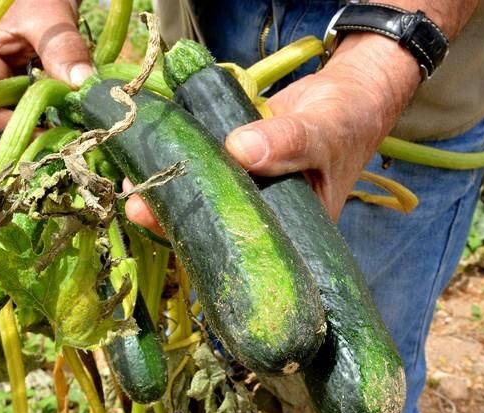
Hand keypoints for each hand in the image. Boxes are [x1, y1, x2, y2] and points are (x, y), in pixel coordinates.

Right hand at [0, 0, 93, 159]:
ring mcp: (16, 104)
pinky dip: (59, 140)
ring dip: (42, 148)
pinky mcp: (41, 110)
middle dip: (22, 148)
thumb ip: (62, 47)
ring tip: (72, 146)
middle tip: (60, 149)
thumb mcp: (49, 16)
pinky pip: (44, 134)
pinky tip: (79, 139)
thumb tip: (82, 83)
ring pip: (17, 143)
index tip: (39, 133)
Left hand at [126, 33, 421, 232]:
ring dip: (172, 192)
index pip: (246, 249)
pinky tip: (151, 159)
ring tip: (135, 190)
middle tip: (140, 209)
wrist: (347, 92)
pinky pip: (206, 166)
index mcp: (291, 232)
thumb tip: (239, 151)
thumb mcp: (324, 132)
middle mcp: (264, 218)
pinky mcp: (234, 162)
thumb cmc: (348, 122)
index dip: (210, 245)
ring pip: (206, 197)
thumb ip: (288, 142)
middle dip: (177, 220)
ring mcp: (247, 189)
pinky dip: (184, 161)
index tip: (174, 233)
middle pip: (217, 227)